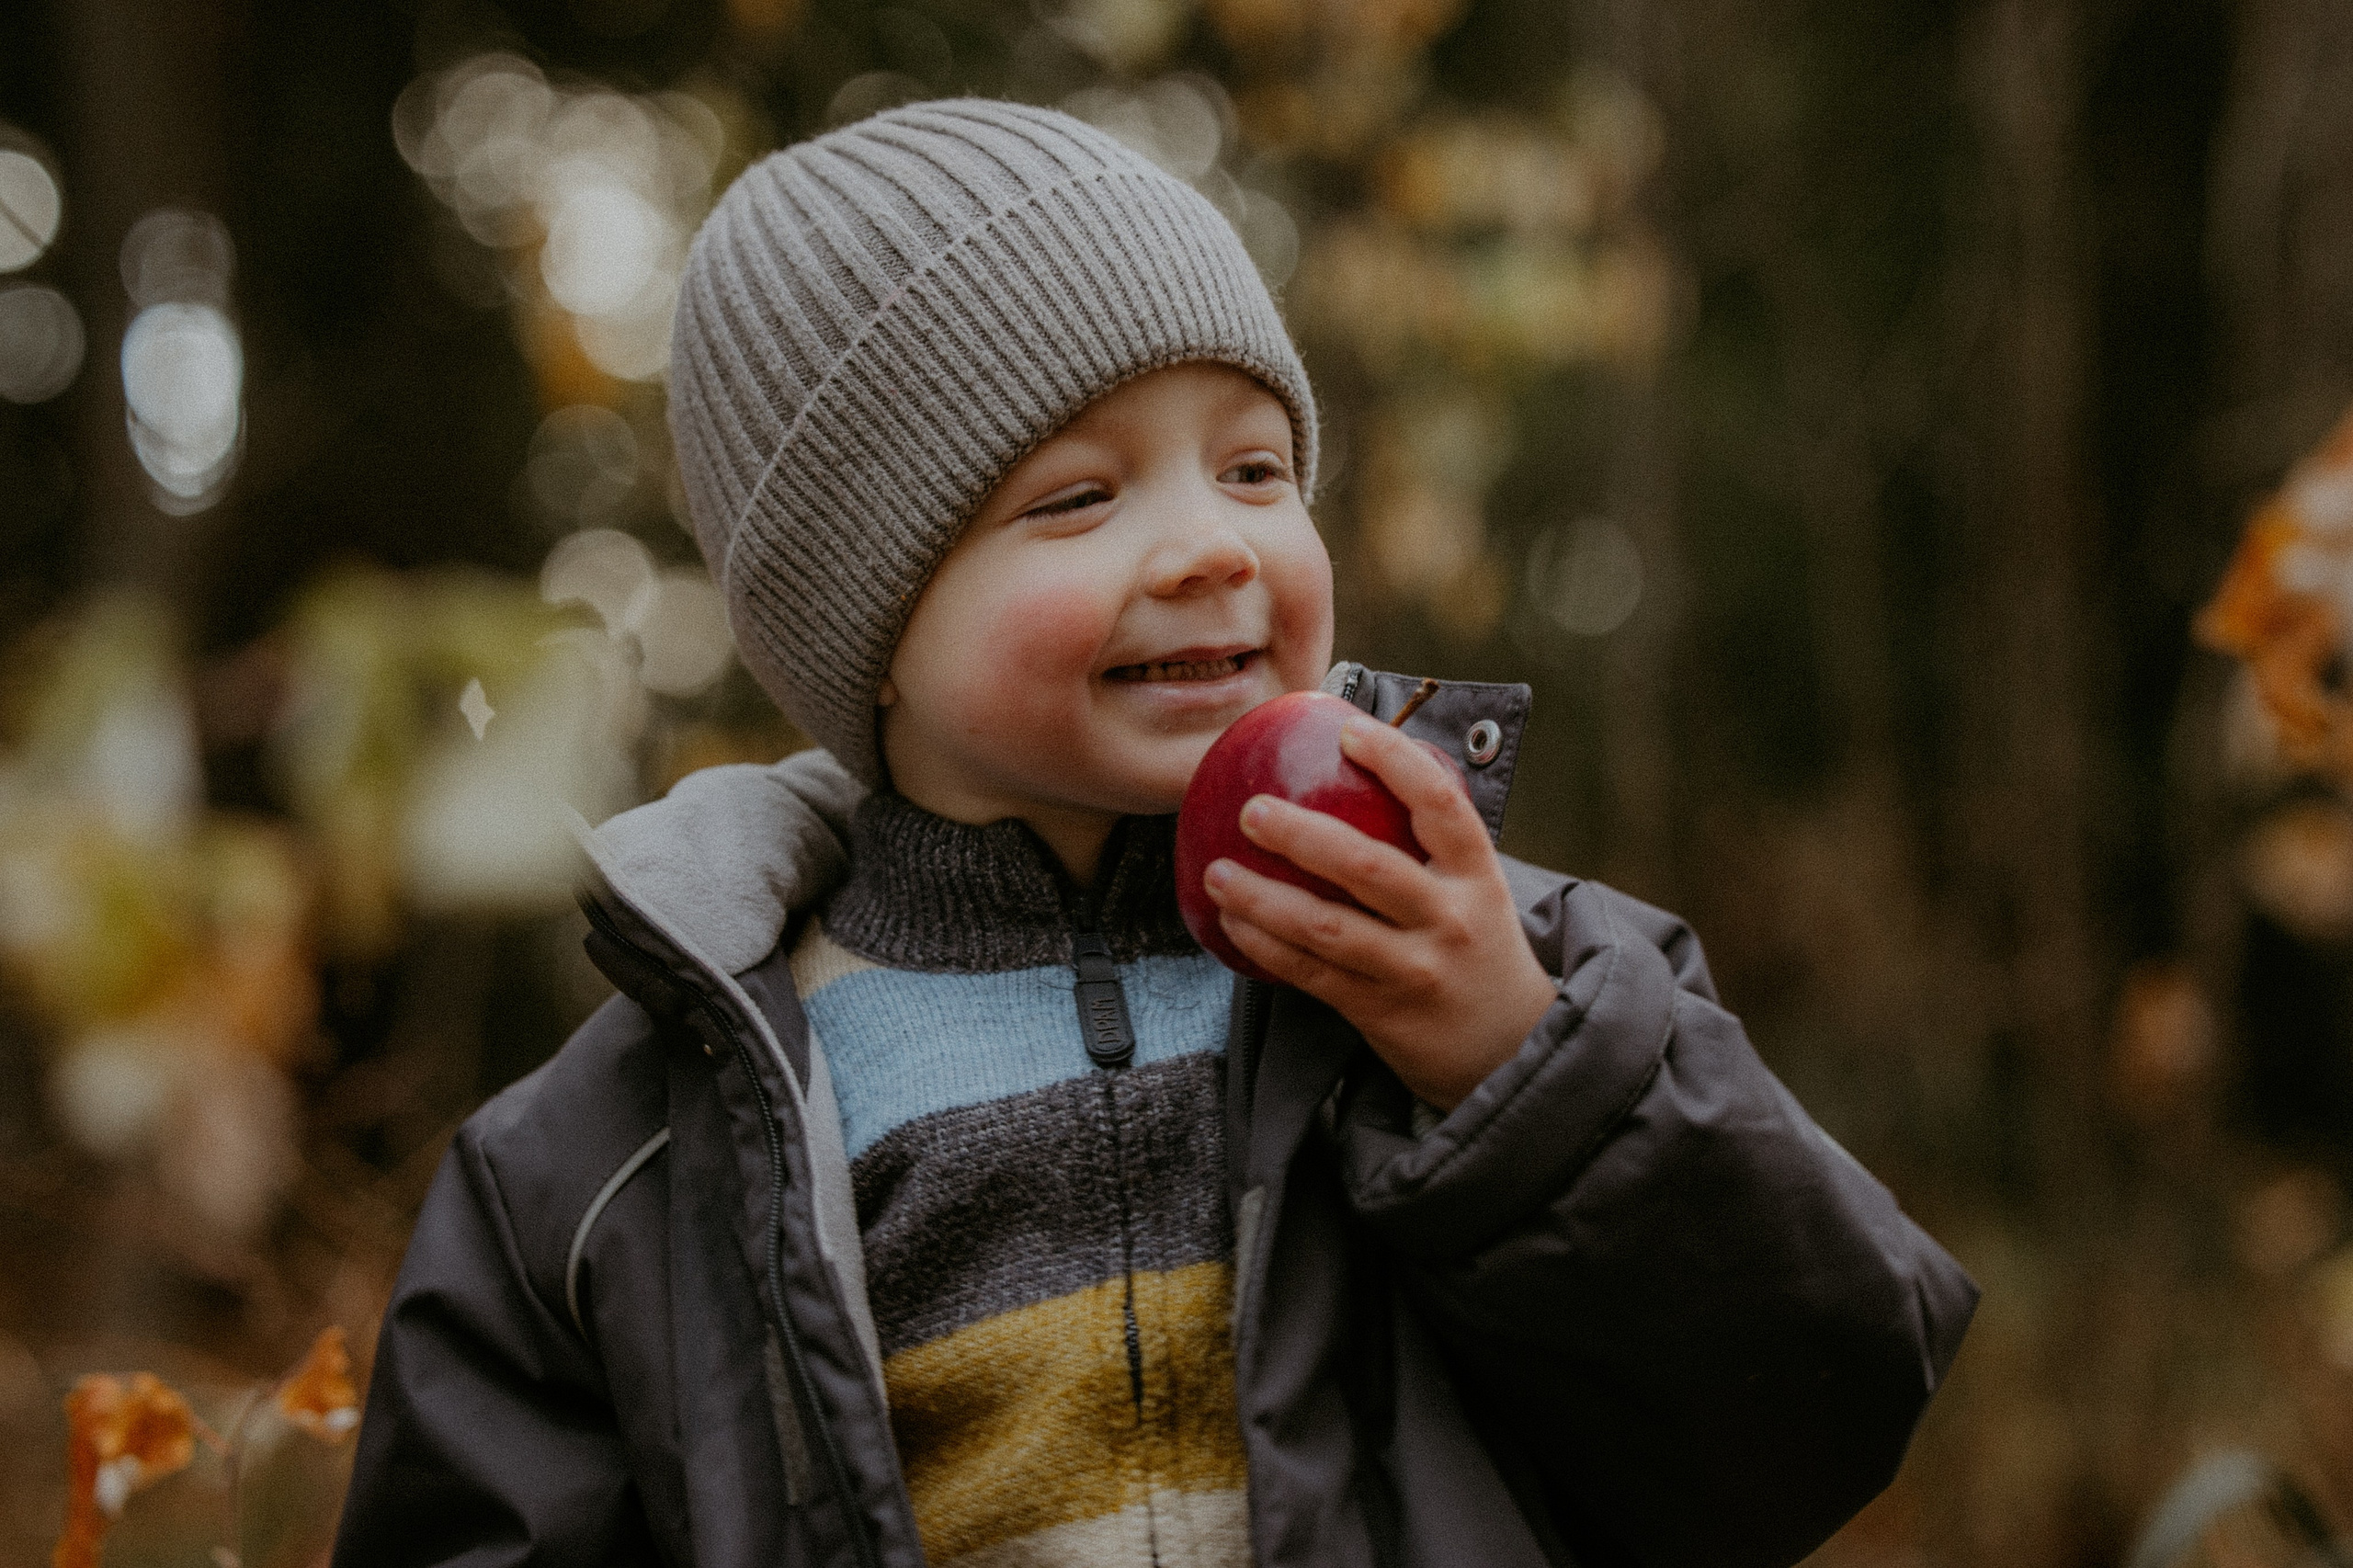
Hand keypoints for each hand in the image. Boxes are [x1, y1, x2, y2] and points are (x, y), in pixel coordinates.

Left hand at [1201, 712, 1557, 1109]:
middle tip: (1251, 810)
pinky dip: (1265, 946)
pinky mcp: (1381, 1010)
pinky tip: (1232, 921)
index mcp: (1477, 874)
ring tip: (1217, 873)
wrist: (1511, 1045)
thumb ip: (1428, 842)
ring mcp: (1415, 968)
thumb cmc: (1475, 945)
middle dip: (1302, 835)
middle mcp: (1449, 918)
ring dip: (1263, 898)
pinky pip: (1310, 974)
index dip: (1395, 761)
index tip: (1348, 730)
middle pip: (1369, 867)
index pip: (1439, 805)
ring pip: (1326, 928)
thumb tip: (1351, 765)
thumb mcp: (1475, 888)